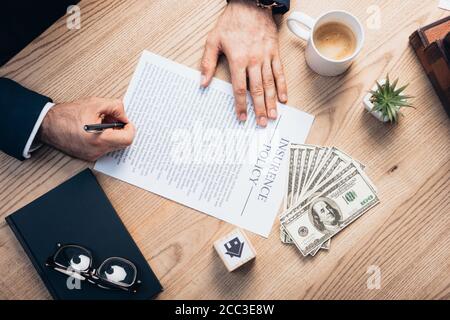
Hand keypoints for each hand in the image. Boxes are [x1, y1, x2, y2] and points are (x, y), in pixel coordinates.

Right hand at [39, 97, 135, 160]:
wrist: (47, 125)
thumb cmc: (67, 115)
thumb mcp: (95, 103)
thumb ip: (115, 107)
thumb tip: (124, 115)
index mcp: (99, 139)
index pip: (128, 139)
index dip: (130, 128)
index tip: (126, 121)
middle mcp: (97, 150)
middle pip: (122, 143)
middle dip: (121, 129)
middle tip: (113, 118)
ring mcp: (92, 155)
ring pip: (114, 145)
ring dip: (113, 134)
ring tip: (102, 122)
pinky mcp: (88, 156)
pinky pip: (104, 148)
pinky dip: (105, 138)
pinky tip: (96, 129)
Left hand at [201, 0, 286, 126]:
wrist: (250, 4)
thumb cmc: (231, 22)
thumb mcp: (213, 40)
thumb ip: (207, 63)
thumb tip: (202, 83)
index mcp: (238, 60)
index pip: (239, 88)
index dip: (240, 105)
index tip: (242, 117)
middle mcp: (253, 60)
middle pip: (257, 90)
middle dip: (259, 109)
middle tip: (261, 123)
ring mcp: (266, 57)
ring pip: (270, 83)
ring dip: (271, 102)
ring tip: (273, 116)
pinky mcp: (274, 52)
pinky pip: (280, 72)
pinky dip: (282, 86)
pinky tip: (283, 98)